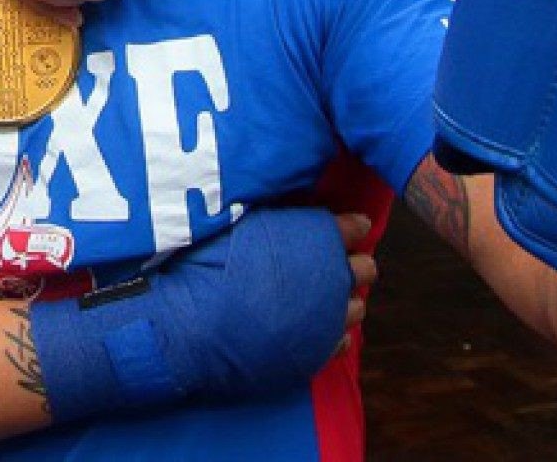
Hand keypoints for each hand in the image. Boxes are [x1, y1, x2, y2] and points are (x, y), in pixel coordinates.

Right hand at [30, 205, 365, 419]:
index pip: (351, 226)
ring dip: (343, 299)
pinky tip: (315, 328)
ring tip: (323, 298)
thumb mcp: (237, 220)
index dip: (348, 225)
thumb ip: (272, 214)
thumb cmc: (207, 263)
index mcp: (316, 239)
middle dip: (352, 262)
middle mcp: (331, 278)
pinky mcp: (315, 354)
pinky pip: (340, 341)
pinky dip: (332, 332)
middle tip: (331, 263)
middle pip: (364, 268)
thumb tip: (285, 201)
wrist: (192, 326)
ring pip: (356, 307)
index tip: (347, 225)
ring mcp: (326, 320)